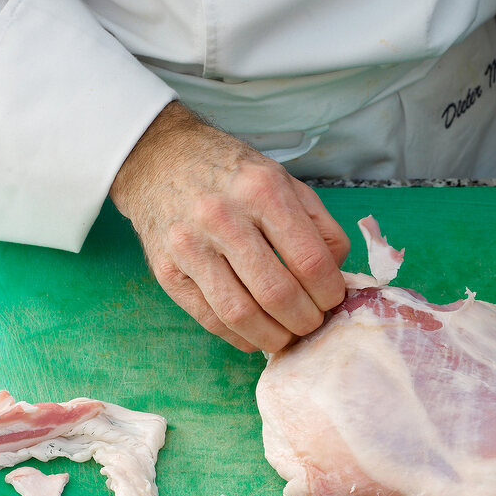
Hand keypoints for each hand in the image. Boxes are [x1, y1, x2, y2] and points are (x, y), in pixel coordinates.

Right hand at [109, 102, 349, 352]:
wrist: (159, 158)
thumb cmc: (232, 175)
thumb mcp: (285, 181)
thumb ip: (320, 227)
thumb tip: (336, 278)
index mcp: (262, 191)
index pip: (310, 262)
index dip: (330, 293)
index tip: (333, 300)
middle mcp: (223, 217)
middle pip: (278, 294)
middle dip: (306, 321)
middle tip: (313, 322)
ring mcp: (189, 246)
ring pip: (242, 314)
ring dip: (274, 337)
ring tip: (288, 335)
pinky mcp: (166, 271)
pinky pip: (211, 320)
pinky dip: (242, 337)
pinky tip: (257, 334)